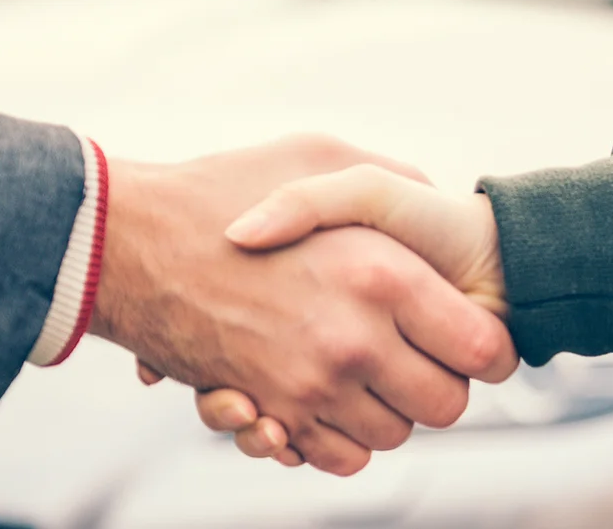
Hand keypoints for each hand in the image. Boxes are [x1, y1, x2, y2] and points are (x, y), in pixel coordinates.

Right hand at [92, 139, 514, 475]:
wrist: (129, 241)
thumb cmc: (225, 188)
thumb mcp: (321, 157)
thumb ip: (393, 178)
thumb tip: (440, 207)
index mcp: (382, 274)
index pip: (482, 350)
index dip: (484, 346)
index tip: (469, 335)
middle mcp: (353, 340)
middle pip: (446, 406)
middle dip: (440, 385)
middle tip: (418, 354)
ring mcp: (309, 385)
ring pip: (393, 436)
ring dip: (386, 410)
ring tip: (365, 367)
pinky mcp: (269, 413)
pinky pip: (337, 456)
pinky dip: (340, 438)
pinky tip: (330, 394)